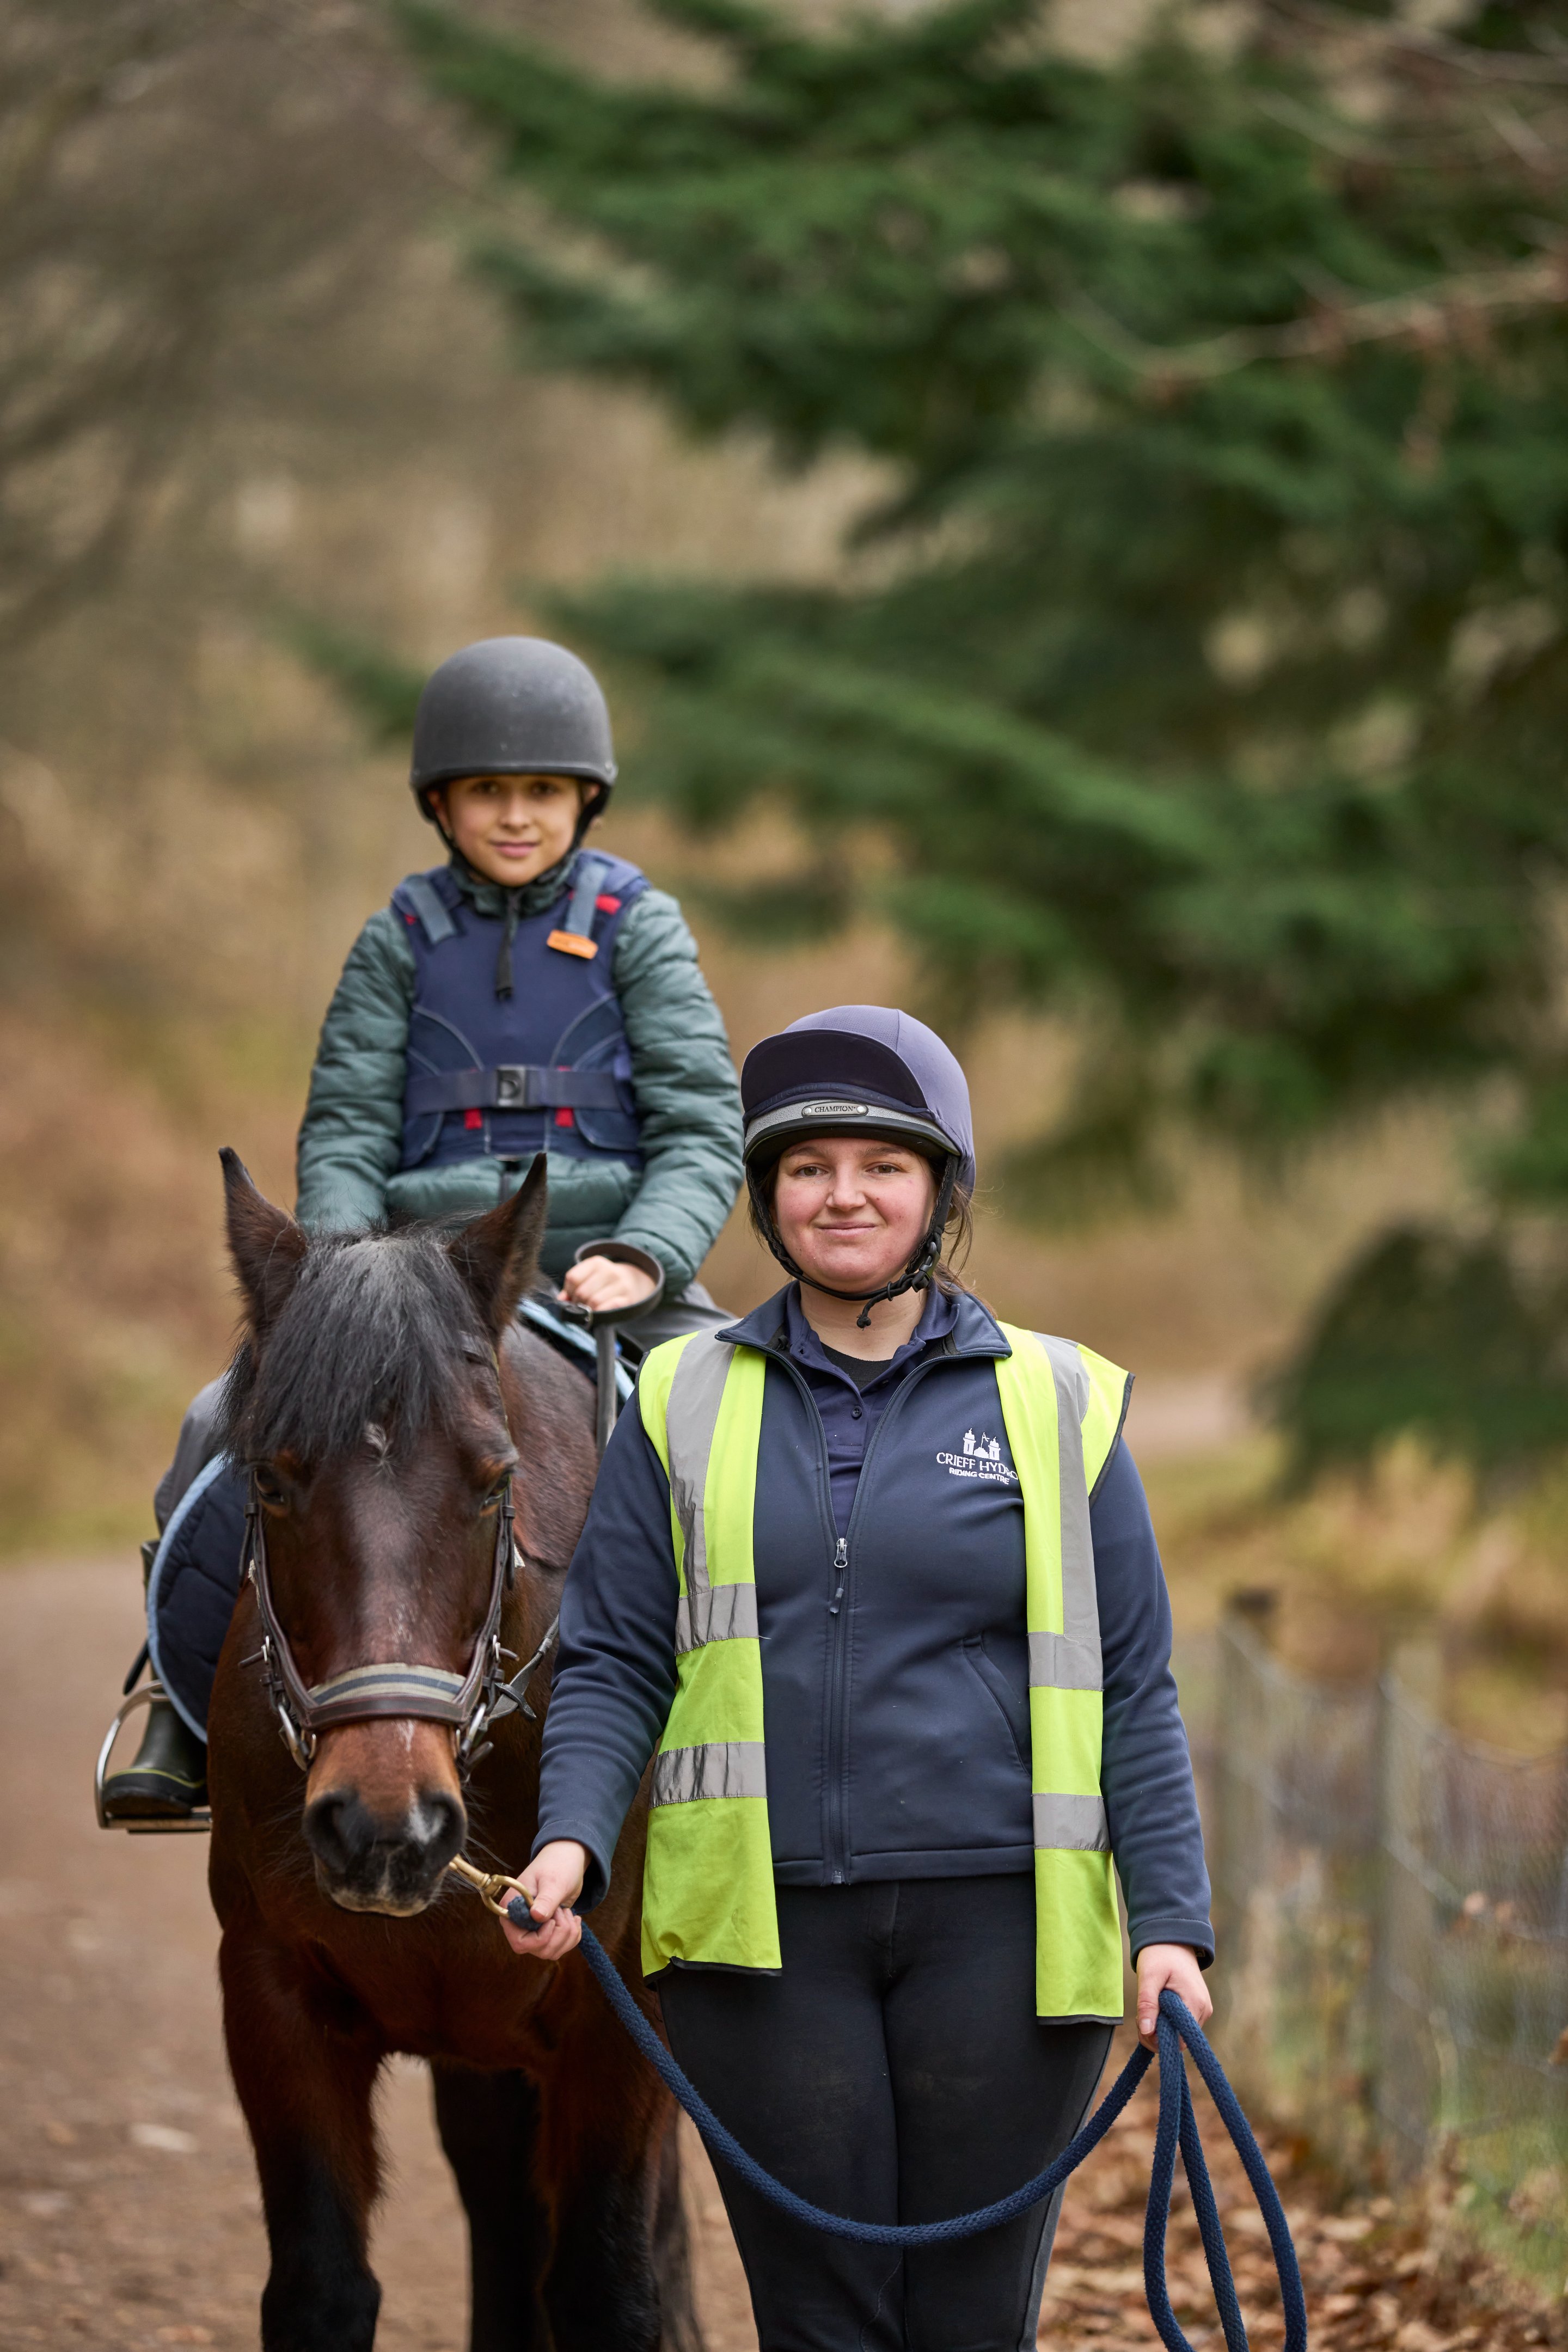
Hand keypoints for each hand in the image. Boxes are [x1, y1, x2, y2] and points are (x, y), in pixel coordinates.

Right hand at [500, 1839, 586, 1962]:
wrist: (567, 1861)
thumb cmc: (557, 1865)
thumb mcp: (553, 1881)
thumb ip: (546, 1899)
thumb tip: (536, 1916)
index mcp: (512, 1909)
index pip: (519, 1942)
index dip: (540, 1938)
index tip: (552, 1920)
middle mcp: (520, 1923)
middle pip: (538, 1950)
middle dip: (559, 1934)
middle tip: (563, 1911)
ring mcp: (534, 1929)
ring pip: (551, 1952)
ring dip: (567, 1934)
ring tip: (569, 1913)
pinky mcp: (547, 1931)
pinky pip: (560, 1947)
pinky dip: (572, 1936)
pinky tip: (574, 1919)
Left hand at [561, 1256, 657, 1314]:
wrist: (634, 1282)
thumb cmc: (605, 1282)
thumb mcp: (590, 1277)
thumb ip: (572, 1287)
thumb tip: (561, 1300)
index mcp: (596, 1263)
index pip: (573, 1278)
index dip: (569, 1291)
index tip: (573, 1296)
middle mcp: (609, 1271)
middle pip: (582, 1291)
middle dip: (577, 1303)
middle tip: (580, 1305)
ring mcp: (620, 1285)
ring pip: (593, 1301)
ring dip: (588, 1310)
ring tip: (589, 1309)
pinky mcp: (627, 1299)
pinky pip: (607, 1308)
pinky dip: (599, 1313)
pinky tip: (598, 1312)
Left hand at [1135, 1943, 1210, 2050]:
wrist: (1173, 1938)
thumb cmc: (1160, 1954)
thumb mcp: (1149, 1976)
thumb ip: (1147, 2004)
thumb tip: (1147, 2032)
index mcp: (1195, 2003)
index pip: (1179, 2040)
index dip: (1158, 2038)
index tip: (1142, 2023)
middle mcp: (1203, 2010)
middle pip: (1178, 2039)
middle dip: (1155, 2033)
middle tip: (1141, 2014)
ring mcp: (1201, 2009)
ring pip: (1178, 2033)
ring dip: (1159, 2026)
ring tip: (1148, 2006)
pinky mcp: (1196, 2007)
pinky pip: (1180, 2024)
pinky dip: (1165, 2020)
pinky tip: (1156, 2007)